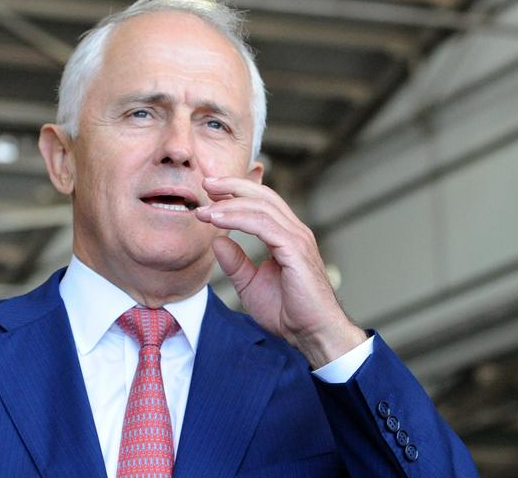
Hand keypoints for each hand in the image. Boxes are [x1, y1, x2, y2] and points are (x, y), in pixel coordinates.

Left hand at [195, 176, 366, 367]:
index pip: (262, 203)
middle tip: (206, 182)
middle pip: (263, 196)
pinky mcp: (295, 249)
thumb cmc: (288, 312)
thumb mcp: (250, 284)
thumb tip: (217, 241)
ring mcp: (297, 238)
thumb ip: (236, 262)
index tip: (210, 192)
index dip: (236, 193)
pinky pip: (263, 225)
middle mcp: (295, 231)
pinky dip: (238, 219)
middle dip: (233, 186)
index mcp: (287, 236)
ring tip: (205, 209)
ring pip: (261, 207)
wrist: (312, 333)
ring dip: (230, 204)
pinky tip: (218, 221)